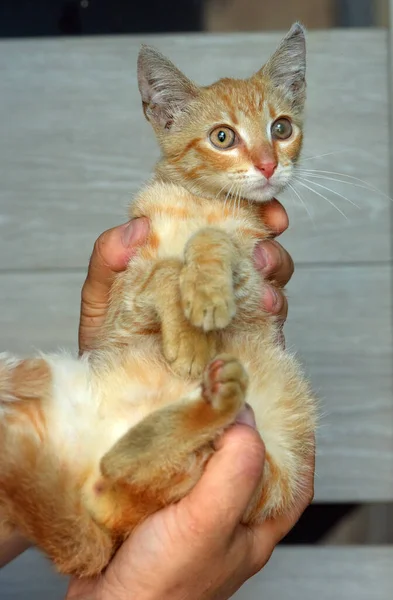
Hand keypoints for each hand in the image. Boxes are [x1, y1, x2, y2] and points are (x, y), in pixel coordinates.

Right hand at [66, 419, 313, 599]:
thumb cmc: (162, 590)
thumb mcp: (209, 525)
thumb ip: (235, 471)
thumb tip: (245, 416)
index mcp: (252, 533)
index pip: (293, 485)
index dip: (297, 448)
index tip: (287, 411)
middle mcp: (224, 525)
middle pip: (245, 469)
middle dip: (240, 433)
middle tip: (228, 398)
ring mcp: (189, 522)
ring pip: (203, 469)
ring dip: (197, 439)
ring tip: (190, 407)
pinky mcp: (155, 516)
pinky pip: (166, 474)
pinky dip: (162, 452)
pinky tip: (152, 436)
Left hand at [78, 199, 292, 351]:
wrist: (115, 392)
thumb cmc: (108, 339)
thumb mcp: (100, 294)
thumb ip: (110, 258)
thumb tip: (139, 226)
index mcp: (189, 259)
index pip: (224, 226)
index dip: (251, 212)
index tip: (265, 213)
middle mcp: (217, 281)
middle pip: (257, 253)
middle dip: (270, 248)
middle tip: (261, 254)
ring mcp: (234, 310)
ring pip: (271, 283)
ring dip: (275, 276)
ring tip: (263, 290)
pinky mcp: (246, 341)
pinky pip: (271, 323)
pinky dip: (274, 311)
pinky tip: (264, 310)